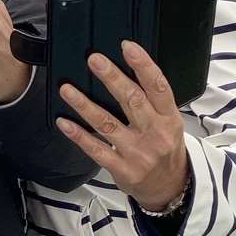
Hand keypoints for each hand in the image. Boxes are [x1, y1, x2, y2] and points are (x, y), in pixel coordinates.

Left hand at [56, 42, 188, 210]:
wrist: (170, 188)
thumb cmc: (166, 149)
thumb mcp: (170, 123)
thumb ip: (152, 101)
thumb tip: (127, 69)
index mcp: (169, 118)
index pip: (158, 87)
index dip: (143, 65)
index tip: (127, 47)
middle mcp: (155, 133)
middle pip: (132, 101)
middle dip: (111, 78)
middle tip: (93, 60)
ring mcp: (137, 153)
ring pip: (107, 124)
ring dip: (85, 105)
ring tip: (67, 89)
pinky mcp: (122, 169)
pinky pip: (96, 149)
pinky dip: (79, 135)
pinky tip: (65, 123)